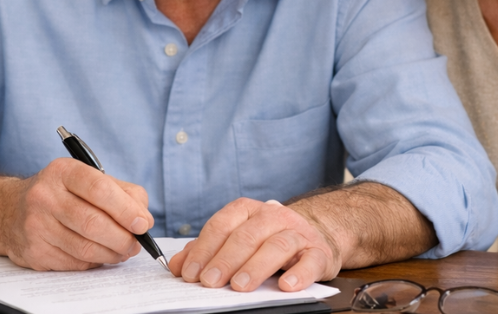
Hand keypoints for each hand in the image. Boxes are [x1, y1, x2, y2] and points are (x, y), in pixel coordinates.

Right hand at [0, 158, 153, 269]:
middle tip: (137, 244)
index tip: (143, 224)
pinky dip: (94, 261)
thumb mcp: (88, 179)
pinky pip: (74, 263)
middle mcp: (44, 196)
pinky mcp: (34, 252)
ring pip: (85, 248)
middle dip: (123, 237)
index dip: (126, 209)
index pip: (99, 189)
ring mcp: (36, 225)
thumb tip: (145, 221)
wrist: (9, 210)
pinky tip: (100, 255)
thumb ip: (123, 193)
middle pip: (93, 223)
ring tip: (123, 251)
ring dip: (112, 253)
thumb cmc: (61, 193)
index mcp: (63, 171)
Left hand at [169, 198, 339, 292]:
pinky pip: (311, 261)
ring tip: (240, 286)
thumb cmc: (267, 241)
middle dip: (226, 259)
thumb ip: (207, 251)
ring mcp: (298, 233)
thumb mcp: (236, 241)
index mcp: (249, 211)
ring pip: (278, 245)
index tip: (190, 273)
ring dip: (257, 266)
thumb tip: (177, 265)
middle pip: (248, 235)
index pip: (222, 225)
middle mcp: (274, 217)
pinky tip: (285, 285)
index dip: (205, 249)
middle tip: (209, 282)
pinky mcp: (319, 253)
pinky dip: (299, 273)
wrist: (314, 237)